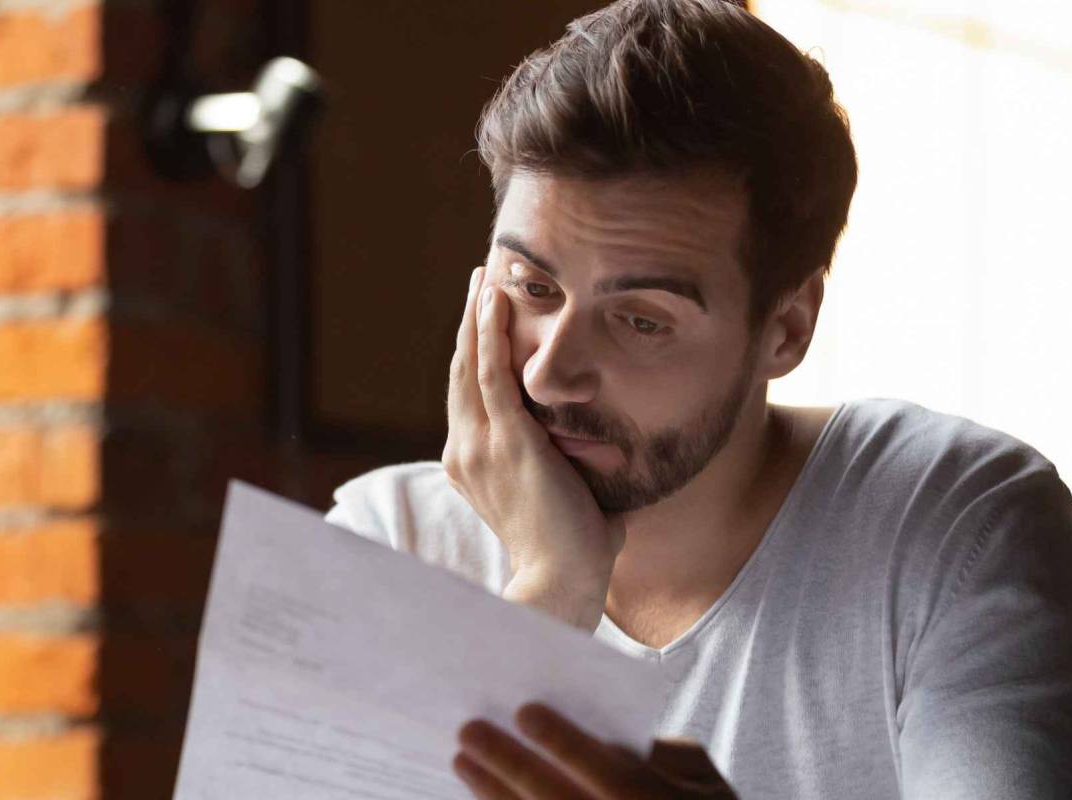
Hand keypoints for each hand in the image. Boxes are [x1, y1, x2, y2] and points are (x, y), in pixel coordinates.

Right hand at [443, 266, 624, 629]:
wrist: (562, 583)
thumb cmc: (574, 552)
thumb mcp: (567, 497)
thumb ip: (576, 469)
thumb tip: (610, 453)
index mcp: (472, 465)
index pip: (469, 396)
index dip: (474, 353)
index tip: (484, 319)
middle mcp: (465, 450)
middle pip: (462, 371)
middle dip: (471, 322)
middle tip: (479, 280)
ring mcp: (480, 445)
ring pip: (471, 364)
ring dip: (477, 316)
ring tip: (483, 276)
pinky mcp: (506, 440)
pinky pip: (491, 374)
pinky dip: (490, 333)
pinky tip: (494, 299)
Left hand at [454, 703, 737, 798]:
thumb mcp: (702, 775)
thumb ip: (661, 754)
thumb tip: (600, 736)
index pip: (610, 774)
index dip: (566, 743)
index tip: (524, 710)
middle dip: (510, 765)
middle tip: (469, 731)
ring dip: (495, 795)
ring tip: (464, 761)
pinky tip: (482, 798)